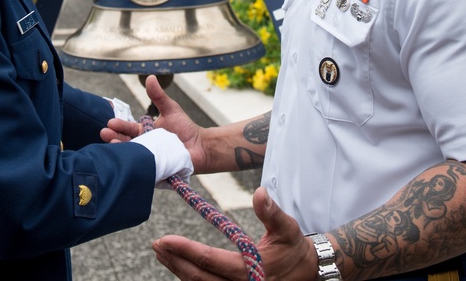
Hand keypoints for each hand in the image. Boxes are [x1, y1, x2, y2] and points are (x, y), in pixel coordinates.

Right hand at [101, 75, 208, 171]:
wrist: (201, 147)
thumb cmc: (185, 129)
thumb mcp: (170, 109)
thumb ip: (158, 96)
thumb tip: (150, 77)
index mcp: (143, 133)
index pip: (127, 129)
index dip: (119, 126)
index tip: (110, 122)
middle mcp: (143, 147)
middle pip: (125, 143)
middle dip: (113, 138)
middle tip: (105, 133)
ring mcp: (147, 160)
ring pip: (131, 156)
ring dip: (121, 151)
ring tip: (113, 145)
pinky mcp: (155, 171)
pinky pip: (143, 170)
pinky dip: (136, 167)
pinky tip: (129, 163)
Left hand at [153, 187, 319, 279]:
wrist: (308, 271)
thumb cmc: (295, 247)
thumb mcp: (287, 228)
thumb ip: (272, 212)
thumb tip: (259, 192)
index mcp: (250, 270)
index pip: (210, 260)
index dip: (185, 250)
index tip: (164, 239)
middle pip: (198, 277)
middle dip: (175, 261)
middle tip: (157, 244)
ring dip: (178, 269)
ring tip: (162, 253)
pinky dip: (190, 277)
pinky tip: (179, 264)